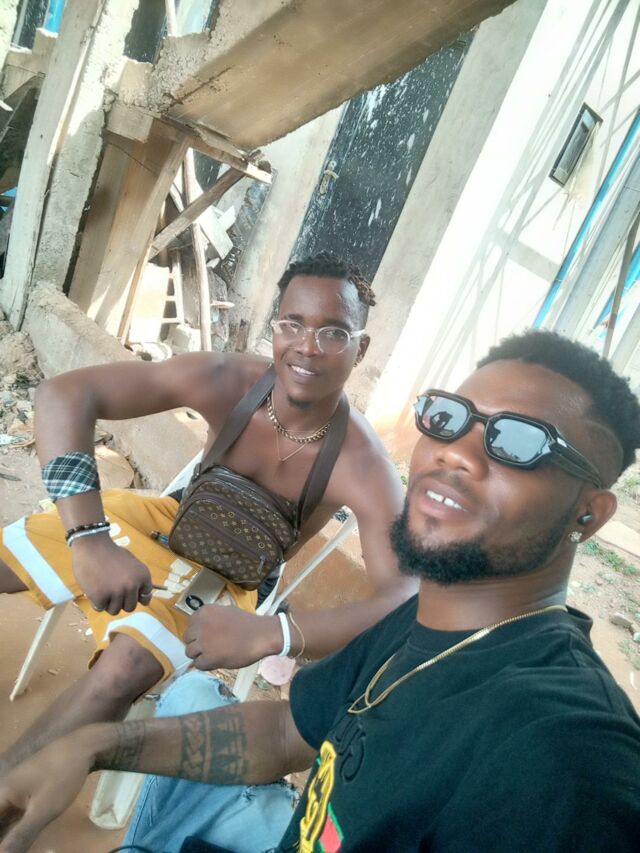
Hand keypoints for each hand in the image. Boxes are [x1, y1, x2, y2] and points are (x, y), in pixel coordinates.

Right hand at [0, 737, 91, 852]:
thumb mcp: (43, 810)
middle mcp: (4, 791)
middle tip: (12, 847)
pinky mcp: (28, 791)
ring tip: (14, 845)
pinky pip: (14, 814)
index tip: (6, 847)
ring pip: (4, 818)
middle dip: (3, 837)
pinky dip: (15, 828)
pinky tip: (19, 839)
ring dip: (7, 833)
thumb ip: (20, 836)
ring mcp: (16, 790)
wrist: (83, 746)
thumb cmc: (62, 775)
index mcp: (2, 793)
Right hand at [71, 534, 152, 614]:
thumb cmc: (111, 553)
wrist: (92, 545)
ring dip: (108, 603)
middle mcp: (132, 585)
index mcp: (143, 576)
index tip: (128, 595)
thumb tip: (141, 598)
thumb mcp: (131, 563)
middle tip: (112, 592)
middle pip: (130, 607)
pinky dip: (95, 601)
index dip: (136, 597)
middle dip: (121, 602)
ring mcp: (116, 592)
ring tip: (102, 588)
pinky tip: (93, 588)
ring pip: (115, 611)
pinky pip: (100, 608)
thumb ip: (136, 580)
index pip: (145, 598)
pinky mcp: (100, 597)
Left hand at [183, 605, 281, 669]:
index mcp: (204, 612)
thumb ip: (211, 618)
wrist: (261, 635)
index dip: (199, 632)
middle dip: (197, 643)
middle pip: (187, 639)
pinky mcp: (209, 657)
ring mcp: (204, 642)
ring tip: (214, 654)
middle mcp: (200, 625)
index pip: (190, 625)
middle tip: (211, 646)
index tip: (209, 636)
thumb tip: (200, 628)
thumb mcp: (225, 611)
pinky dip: (207, 665)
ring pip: (190, 652)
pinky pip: (198, 664)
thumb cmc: (246, 623)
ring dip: (200, 655)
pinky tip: (218, 661)